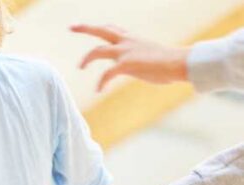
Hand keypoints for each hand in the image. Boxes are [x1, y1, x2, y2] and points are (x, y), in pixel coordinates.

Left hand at [71, 24, 189, 90]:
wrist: (180, 63)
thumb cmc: (170, 63)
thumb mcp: (152, 57)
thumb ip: (141, 59)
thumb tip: (143, 66)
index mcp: (133, 40)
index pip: (113, 30)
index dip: (101, 29)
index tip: (91, 27)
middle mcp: (127, 42)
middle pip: (102, 30)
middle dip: (85, 28)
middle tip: (71, 26)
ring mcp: (126, 52)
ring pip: (97, 50)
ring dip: (86, 58)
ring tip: (80, 67)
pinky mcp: (126, 64)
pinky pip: (106, 74)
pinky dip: (101, 83)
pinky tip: (99, 90)